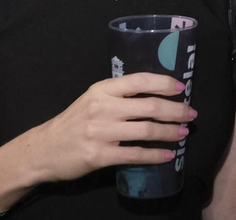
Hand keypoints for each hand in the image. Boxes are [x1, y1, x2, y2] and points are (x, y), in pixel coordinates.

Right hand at [25, 74, 192, 183]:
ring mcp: (101, 132)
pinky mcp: (100, 155)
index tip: (182, 87)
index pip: (140, 80)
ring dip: (170, 132)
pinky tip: (167, 155)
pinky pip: (135, 154)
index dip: (164, 83)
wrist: (44, 149)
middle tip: (191, 114)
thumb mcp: (92, 100)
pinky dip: (155, 155)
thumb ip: (118, 95)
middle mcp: (103, 108)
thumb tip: (154, 93)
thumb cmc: (73, 123)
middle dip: (176, 110)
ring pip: (146, 130)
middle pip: (150, 106)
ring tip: (183, 133)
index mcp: (102, 90)